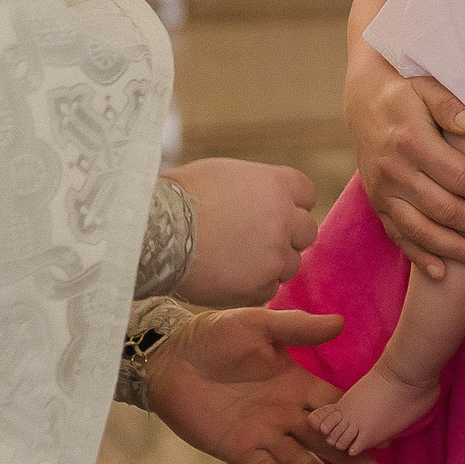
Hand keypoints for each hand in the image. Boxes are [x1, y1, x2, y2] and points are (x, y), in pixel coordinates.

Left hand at [144, 307, 377, 463]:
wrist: (170, 357)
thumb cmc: (215, 335)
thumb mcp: (258, 325)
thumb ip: (298, 328)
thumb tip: (341, 322)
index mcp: (296, 384)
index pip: (334, 403)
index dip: (357, 415)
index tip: (384, 428)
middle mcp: (285, 412)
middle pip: (324, 437)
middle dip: (347, 452)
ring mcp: (261, 432)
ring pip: (295, 456)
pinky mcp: (235, 447)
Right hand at [169, 159, 320, 306]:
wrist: (156, 232)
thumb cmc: (182, 196)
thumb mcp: (226, 174)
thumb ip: (257, 187)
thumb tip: (266, 198)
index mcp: (278, 184)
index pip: (307, 195)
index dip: (290, 204)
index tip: (272, 211)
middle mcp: (284, 219)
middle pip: (306, 231)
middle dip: (287, 235)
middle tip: (255, 239)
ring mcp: (275, 255)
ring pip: (290, 264)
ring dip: (271, 263)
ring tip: (236, 259)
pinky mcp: (260, 285)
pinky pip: (269, 289)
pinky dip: (253, 286)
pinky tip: (228, 276)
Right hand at [344, 48, 464, 277]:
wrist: (362, 101)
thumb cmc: (405, 91)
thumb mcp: (425, 85)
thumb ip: (449, 105)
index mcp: (412, 142)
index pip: (461, 178)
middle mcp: (395, 171)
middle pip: (446, 209)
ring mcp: (382, 191)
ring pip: (422, 230)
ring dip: (455, 248)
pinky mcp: (377, 203)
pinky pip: (397, 236)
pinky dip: (419, 256)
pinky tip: (441, 273)